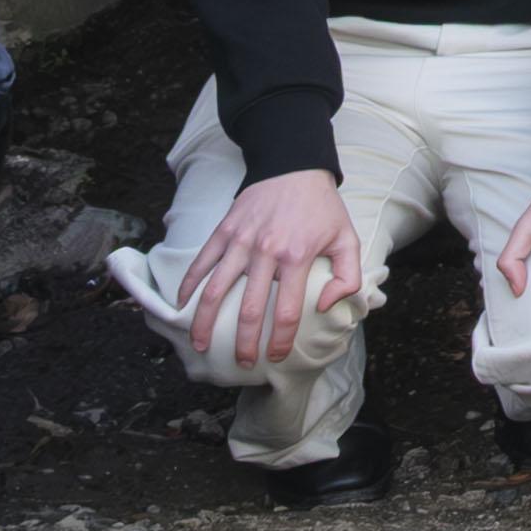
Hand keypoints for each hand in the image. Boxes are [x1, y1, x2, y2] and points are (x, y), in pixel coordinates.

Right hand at [174, 166, 367, 365]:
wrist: (294, 167)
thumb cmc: (322, 208)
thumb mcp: (347, 238)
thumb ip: (348, 276)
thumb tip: (325, 306)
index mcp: (297, 256)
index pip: (287, 310)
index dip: (281, 339)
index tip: (275, 357)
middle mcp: (266, 252)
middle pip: (250, 309)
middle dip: (244, 342)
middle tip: (242, 363)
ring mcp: (240, 241)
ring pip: (216, 290)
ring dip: (205, 322)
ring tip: (201, 345)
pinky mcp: (223, 231)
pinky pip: (201, 263)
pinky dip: (188, 286)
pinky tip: (182, 306)